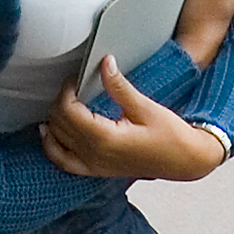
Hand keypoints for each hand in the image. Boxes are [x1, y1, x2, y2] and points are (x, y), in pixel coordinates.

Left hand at [35, 52, 229, 183]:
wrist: (184, 160)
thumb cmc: (170, 136)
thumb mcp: (145, 107)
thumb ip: (119, 86)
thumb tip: (104, 62)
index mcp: (105, 139)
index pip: (69, 111)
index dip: (67, 90)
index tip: (76, 78)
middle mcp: (95, 156)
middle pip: (59, 125)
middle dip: (60, 102)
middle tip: (74, 87)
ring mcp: (94, 166)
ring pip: (56, 143)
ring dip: (54, 121)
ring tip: (62, 103)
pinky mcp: (96, 170)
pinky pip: (63, 162)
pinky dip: (52, 147)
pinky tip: (49, 133)